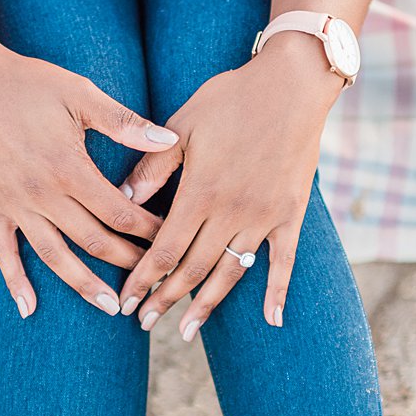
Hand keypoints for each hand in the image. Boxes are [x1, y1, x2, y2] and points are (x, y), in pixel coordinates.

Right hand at [0, 41, 176, 318]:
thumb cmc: (29, 83)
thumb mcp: (81, 94)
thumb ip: (125, 122)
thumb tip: (170, 140)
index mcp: (69, 168)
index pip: (119, 211)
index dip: (149, 229)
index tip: (170, 237)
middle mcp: (42, 195)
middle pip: (94, 240)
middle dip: (128, 261)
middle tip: (153, 277)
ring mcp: (15, 205)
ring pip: (54, 256)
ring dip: (83, 284)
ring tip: (108, 307)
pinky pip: (4, 252)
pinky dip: (16, 282)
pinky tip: (29, 308)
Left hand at [116, 34, 340, 337]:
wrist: (292, 84)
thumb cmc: (231, 97)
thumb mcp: (183, 123)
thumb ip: (152, 166)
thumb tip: (123, 202)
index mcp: (201, 191)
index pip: (165, 249)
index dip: (144, 279)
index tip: (127, 301)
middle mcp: (232, 211)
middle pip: (193, 268)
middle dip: (166, 299)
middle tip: (145, 323)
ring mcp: (264, 216)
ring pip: (231, 272)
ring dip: (207, 305)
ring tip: (186, 332)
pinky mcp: (290, 213)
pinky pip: (283, 261)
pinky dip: (277, 291)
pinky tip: (271, 320)